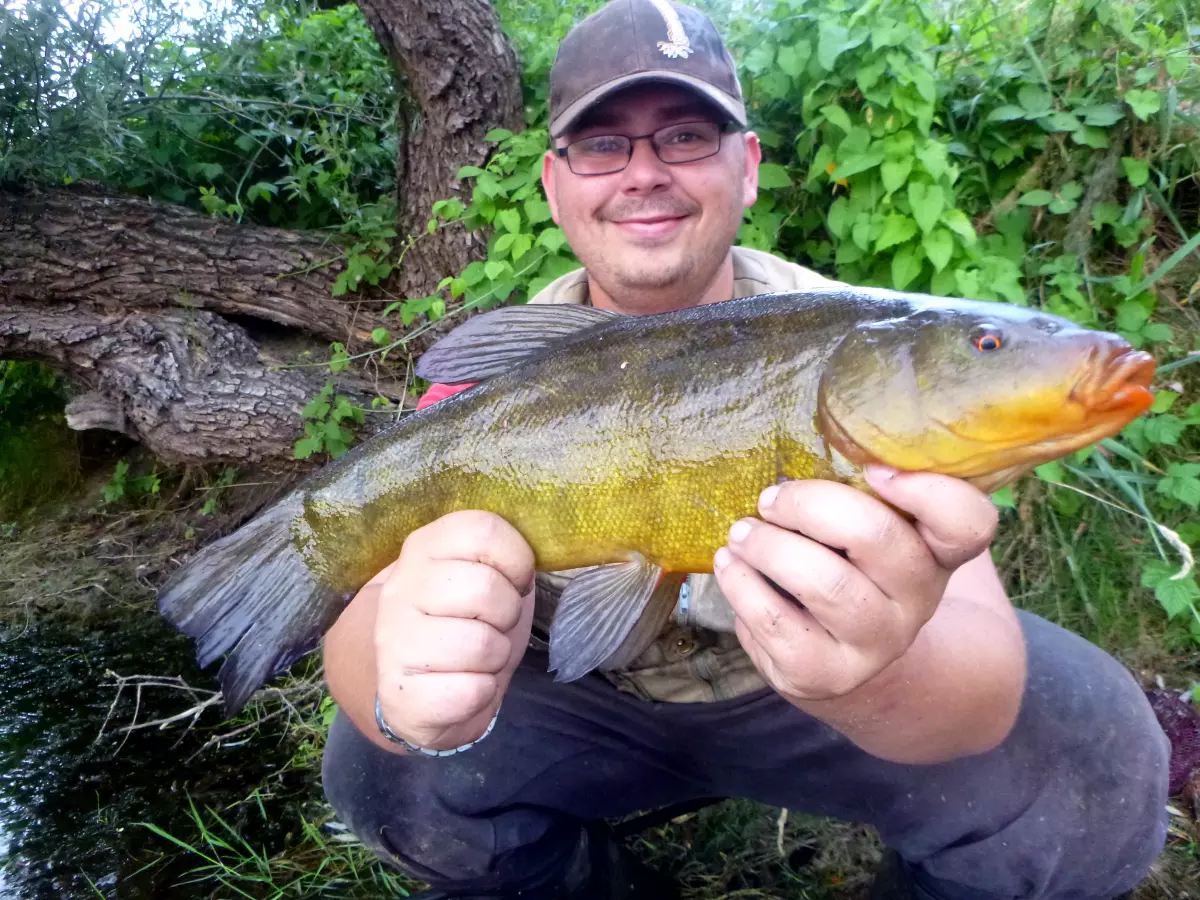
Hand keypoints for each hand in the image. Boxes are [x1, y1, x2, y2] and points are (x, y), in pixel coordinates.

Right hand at [372, 511, 534, 750]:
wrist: (418, 688)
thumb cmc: (464, 623)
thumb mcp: (482, 575)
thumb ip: (501, 554)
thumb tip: (538, 551)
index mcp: (425, 547)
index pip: (484, 530)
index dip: (517, 560)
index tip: (513, 582)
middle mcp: (402, 587)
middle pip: (485, 588)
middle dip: (507, 613)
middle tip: (493, 625)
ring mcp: (394, 640)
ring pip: (481, 644)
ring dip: (496, 656)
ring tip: (478, 657)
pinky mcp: (399, 693)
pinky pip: (471, 692)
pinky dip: (481, 693)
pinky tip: (463, 686)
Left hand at [713, 466, 997, 702]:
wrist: (839, 658)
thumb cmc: (848, 570)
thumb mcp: (871, 532)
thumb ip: (861, 493)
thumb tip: (797, 443)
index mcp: (937, 550)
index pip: (968, 521)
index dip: (928, 490)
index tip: (873, 469)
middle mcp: (919, 600)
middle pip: (879, 537)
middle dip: (811, 505)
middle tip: (769, 499)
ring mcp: (874, 642)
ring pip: (826, 584)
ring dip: (771, 547)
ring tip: (741, 532)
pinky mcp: (823, 673)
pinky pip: (777, 623)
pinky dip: (742, 585)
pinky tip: (730, 564)